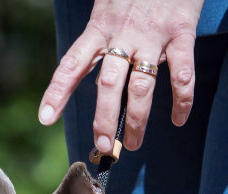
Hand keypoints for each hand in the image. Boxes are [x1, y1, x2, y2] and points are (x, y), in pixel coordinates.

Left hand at [38, 0, 204, 154]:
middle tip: (103, 145)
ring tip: (133, 144)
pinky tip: (177, 120)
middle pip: (108, 84)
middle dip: (105, 118)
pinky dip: (182, 101)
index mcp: (99, 26)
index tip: (45, 118)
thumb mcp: (107, 4)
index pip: (73, 63)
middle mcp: (123, 33)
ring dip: (137, 120)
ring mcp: (152, 36)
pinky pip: (182, 74)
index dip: (57, 91)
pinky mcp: (181, 33)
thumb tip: (88, 70)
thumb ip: (99, 36)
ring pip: (142, 86)